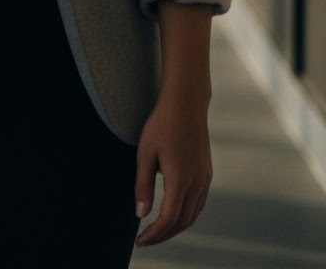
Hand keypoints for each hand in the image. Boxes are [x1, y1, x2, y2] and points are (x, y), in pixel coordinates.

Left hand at [133, 84, 210, 245]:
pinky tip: (173, 216)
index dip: (154, 233)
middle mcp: (197, 183)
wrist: (186, 106)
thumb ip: (143, 185)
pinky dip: (186, 216)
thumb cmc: (161, 126)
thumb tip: (141, 214)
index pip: (168, 218)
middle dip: (164, 235)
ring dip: (175, 227)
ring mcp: (205, 179)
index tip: (139, 240)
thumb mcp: (144, 155)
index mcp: (180, 180)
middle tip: (145, 240)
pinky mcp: (206, 174)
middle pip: (183, 221)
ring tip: (156, 232)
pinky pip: (199, 204)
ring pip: (193, 214)